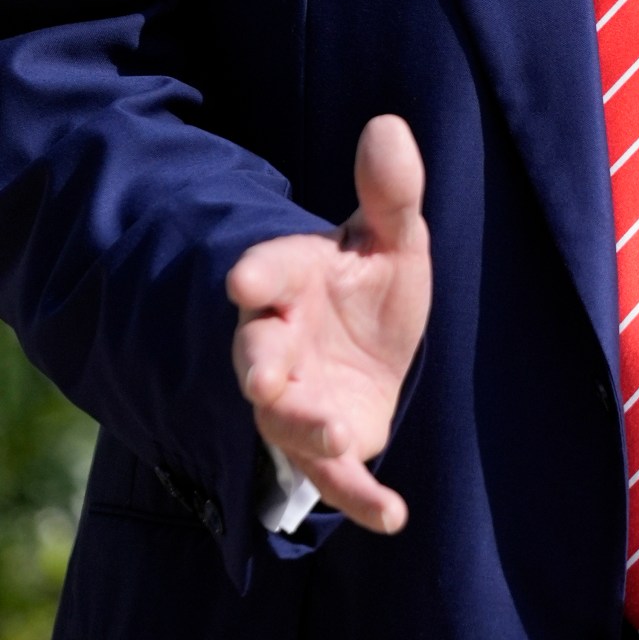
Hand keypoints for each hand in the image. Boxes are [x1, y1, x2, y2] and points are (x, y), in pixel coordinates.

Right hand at [227, 116, 430, 533]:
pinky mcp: (327, 445)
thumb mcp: (391, 238)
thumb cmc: (370, 285)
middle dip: (258, 363)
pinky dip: (361, 499)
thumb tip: (389, 124)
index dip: (257, 273)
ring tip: (335, 435)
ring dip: (303, 427)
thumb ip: (389, 192)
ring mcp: (298, 397)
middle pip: (257, 354)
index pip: (268, 271)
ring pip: (284, 418)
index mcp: (292, 281)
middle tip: (263, 376)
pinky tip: (394, 515)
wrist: (371, 348)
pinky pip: (334, 479)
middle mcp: (282, 341)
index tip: (242, 277)